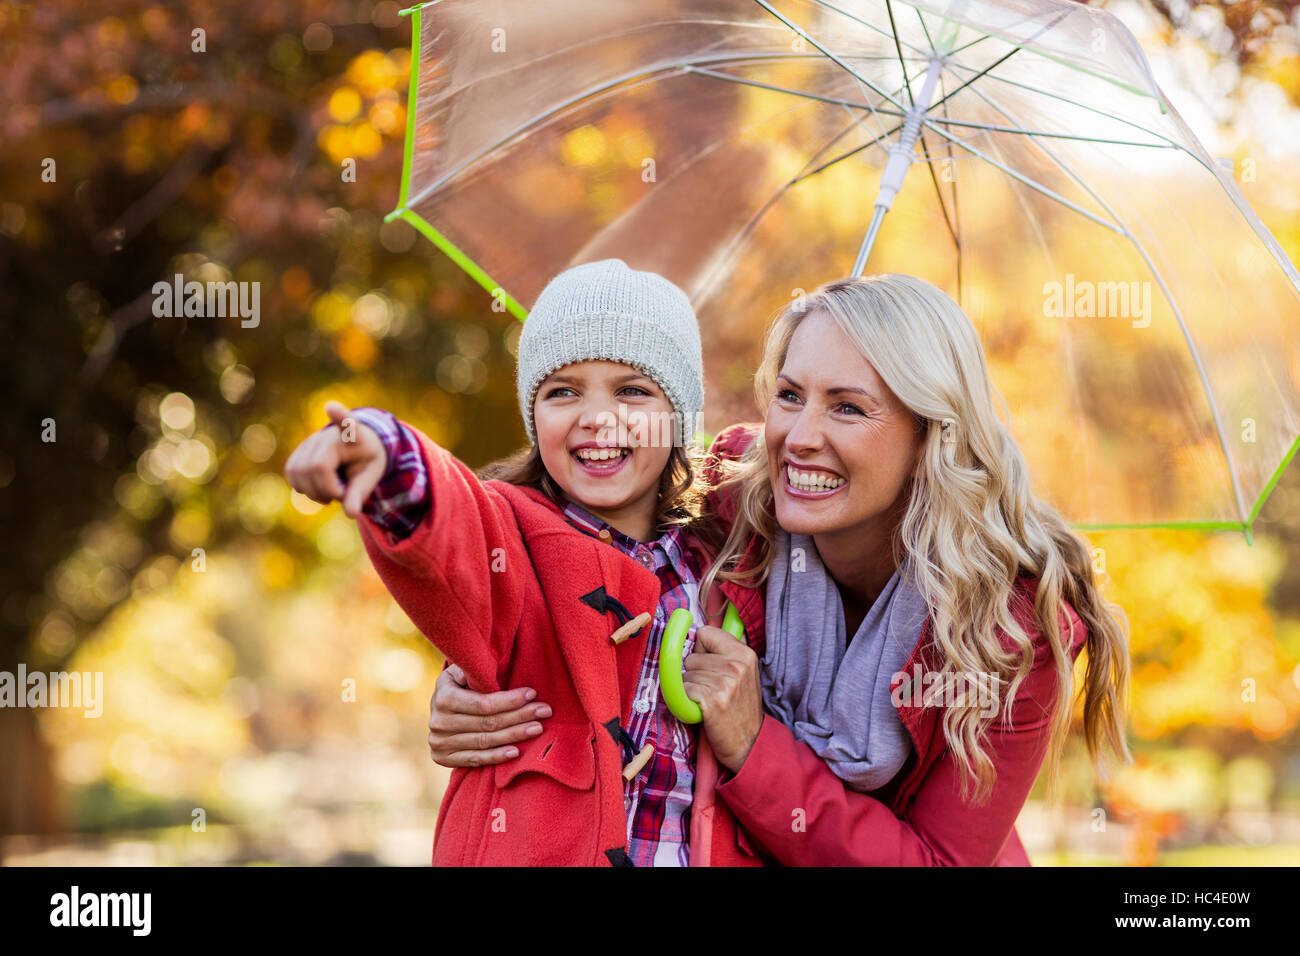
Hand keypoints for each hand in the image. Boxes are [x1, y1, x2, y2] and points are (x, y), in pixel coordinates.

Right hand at [284, 400, 387, 518]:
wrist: (357, 448)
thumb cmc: (366, 461)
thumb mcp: (370, 477)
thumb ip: (360, 494)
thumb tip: (351, 514)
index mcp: (354, 437)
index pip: (347, 424)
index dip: (340, 416)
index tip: (332, 407)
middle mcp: (328, 434)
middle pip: (316, 467)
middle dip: (326, 490)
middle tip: (342, 494)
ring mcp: (310, 440)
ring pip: (298, 473)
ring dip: (313, 492)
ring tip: (332, 491)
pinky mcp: (298, 451)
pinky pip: (291, 473)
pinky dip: (302, 488)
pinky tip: (318, 487)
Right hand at [427, 663, 552, 767]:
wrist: (436, 710)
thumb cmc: (457, 684)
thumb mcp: (460, 671)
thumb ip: (474, 670)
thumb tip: (489, 667)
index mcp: (443, 698)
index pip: (484, 704)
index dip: (510, 700)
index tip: (532, 694)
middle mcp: (439, 722)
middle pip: (488, 723)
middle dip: (520, 716)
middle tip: (544, 711)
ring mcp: (440, 743)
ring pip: (485, 741)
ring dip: (514, 735)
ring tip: (537, 728)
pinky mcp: (442, 758)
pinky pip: (475, 759)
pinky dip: (496, 756)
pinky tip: (516, 751)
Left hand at [682, 625, 763, 773]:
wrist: (749, 743)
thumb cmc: (739, 707)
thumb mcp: (743, 673)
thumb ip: (723, 653)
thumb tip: (693, 634)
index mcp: (744, 653)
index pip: (705, 633)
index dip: (701, 650)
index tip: (709, 665)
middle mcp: (736, 665)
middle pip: (691, 656)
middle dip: (694, 672)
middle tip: (711, 689)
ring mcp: (725, 683)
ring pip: (685, 674)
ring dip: (690, 689)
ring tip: (708, 700)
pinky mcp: (712, 701)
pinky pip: (683, 691)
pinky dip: (687, 701)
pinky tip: (701, 709)